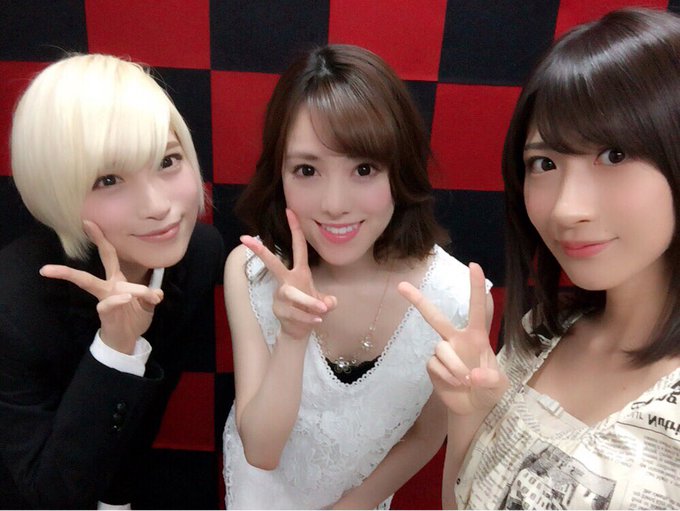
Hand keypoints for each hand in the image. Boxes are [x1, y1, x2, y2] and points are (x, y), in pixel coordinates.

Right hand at [40, 220, 162, 353]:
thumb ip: (151, 297)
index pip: (111, 255)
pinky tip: (126, 298)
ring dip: (115, 284)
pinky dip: (118, 300)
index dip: (103, 240)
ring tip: (129, 293)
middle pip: (103, 259)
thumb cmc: (133, 318)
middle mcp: (109, 285)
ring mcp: (105, 297)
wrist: (126, 340)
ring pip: (95, 282)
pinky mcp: (104, 311)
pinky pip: (108, 303)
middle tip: (87, 223)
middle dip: (96, 241)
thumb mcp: (147, 306)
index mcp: (118, 280)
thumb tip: (157, 293)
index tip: (93, 223)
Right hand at [240, 209, 336, 340]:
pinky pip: (295, 313)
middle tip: (246, 239)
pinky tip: (318, 321)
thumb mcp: (323, 302)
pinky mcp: (280, 310)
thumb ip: (327, 301)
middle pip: (273, 264)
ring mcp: (281, 296)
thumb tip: (330, 303)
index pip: (298, 247)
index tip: (290, 210)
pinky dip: (308, 318)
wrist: (300, 330)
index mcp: (299, 272)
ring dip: (307, 301)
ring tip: (322, 310)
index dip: (295, 229)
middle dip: (261, 251)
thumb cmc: (310, 309)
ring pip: (290, 294)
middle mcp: (288, 281)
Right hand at [398, 263, 507, 415]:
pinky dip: (446, 376)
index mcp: (477, 336)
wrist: (473, 408)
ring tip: (465, 381)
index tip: (473, 265)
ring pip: (441, 349)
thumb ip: (491, 379)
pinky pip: (434, 365)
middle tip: (401, 286)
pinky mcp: (432, 365)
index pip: (478, 309)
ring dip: (454, 367)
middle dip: (419, 301)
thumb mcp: (499, 385)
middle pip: (436, 317)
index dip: (476, 287)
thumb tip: (474, 375)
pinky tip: (454, 384)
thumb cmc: (489, 389)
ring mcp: (443, 351)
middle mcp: (457, 339)